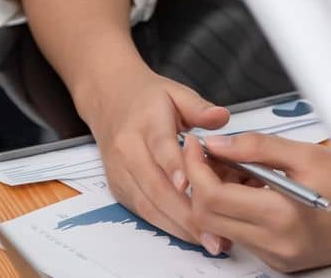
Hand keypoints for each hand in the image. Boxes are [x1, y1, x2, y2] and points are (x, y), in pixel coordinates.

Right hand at [74, 60, 230, 246]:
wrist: (109, 98)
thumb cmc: (148, 98)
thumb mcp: (177, 92)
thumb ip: (199, 107)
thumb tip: (221, 117)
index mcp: (146, 123)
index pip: (161, 148)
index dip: (175, 168)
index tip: (190, 185)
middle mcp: (128, 150)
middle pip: (155, 186)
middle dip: (186, 212)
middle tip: (214, 231)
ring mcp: (121, 172)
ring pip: (148, 204)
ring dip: (178, 225)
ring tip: (208, 240)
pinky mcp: (118, 188)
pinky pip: (142, 211)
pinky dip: (166, 225)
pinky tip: (189, 234)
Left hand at [182, 132, 330, 267]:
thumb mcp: (307, 154)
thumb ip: (256, 147)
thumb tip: (218, 143)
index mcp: (282, 216)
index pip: (212, 197)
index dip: (196, 167)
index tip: (197, 144)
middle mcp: (275, 245)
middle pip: (208, 217)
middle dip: (201, 182)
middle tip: (213, 153)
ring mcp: (277, 257)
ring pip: (223, 228)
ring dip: (219, 197)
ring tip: (242, 168)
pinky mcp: (281, 262)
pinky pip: (244, 236)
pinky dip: (238, 211)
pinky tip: (257, 189)